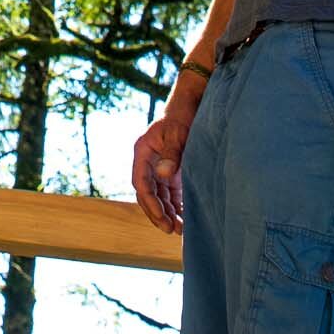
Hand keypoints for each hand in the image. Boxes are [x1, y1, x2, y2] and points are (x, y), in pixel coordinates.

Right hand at [133, 102, 191, 232]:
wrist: (191, 102)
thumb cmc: (182, 115)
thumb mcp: (178, 132)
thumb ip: (171, 153)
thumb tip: (163, 175)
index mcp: (143, 152)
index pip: (141, 184)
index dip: (150, 203)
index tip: (163, 218)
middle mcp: (149, 162)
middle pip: (148, 194)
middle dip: (158, 213)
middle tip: (171, 230)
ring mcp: (160, 167)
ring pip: (160, 197)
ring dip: (168, 213)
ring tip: (180, 231)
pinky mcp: (172, 171)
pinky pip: (171, 193)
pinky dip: (176, 206)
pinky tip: (185, 219)